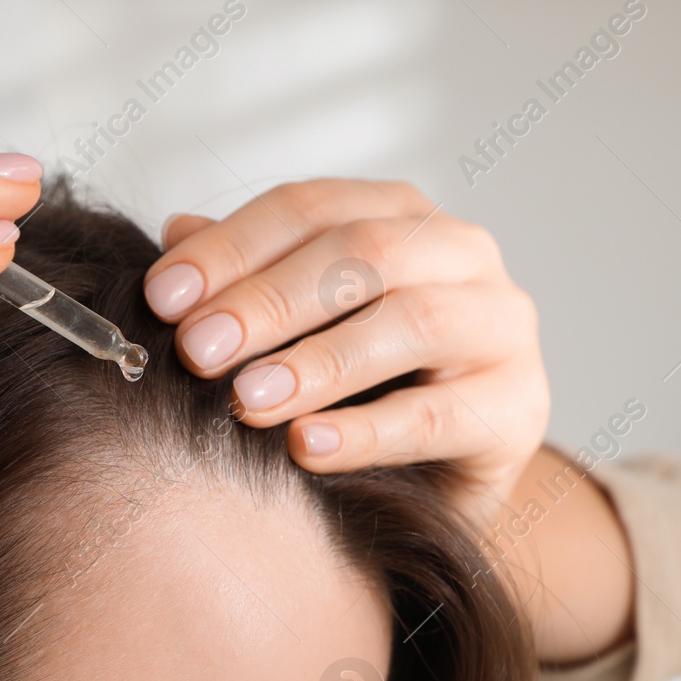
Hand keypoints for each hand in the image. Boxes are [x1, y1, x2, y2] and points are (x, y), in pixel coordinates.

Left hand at [143, 179, 547, 530]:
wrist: (447, 473)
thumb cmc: (366, 385)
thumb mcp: (301, 326)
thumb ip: (249, 277)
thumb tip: (175, 234)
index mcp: (402, 215)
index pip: (310, 208)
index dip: (231, 248)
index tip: (160, 297)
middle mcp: (462, 254)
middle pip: (362, 253)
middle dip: (268, 301)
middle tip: (197, 350)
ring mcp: (501, 327)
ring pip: (411, 325)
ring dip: (317, 363)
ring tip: (245, 402)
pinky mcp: (519, 408)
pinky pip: (438, 417)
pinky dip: (364, 433)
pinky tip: (303, 448)